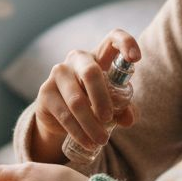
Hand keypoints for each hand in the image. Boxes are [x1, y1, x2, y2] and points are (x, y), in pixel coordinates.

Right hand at [30, 29, 140, 161]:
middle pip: (91, 72)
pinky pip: (64, 114)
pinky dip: (78, 132)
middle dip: (102, 99)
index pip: (112, 38)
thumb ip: (124, 108)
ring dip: (91, 124)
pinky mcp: (45, 92)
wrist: (61, 115)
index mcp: (99, 55)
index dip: (125, 43)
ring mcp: (58, 74)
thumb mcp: (113, 103)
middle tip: (109, 119)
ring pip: (76, 100)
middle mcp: (77, 59)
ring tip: (101, 141)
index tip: (136, 59)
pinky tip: (88, 143)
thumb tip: (129, 119)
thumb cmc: (93, 102)